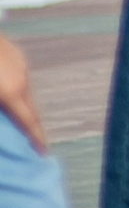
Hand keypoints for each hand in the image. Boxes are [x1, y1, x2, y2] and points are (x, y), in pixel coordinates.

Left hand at [0, 35, 42, 154]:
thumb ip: (1, 112)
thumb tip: (8, 122)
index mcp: (11, 93)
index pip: (29, 122)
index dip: (37, 139)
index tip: (44, 153)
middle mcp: (22, 80)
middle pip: (33, 109)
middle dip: (34, 127)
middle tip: (34, 142)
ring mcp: (21, 65)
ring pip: (26, 93)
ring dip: (23, 107)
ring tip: (18, 118)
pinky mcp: (16, 55)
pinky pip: (20, 78)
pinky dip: (16, 90)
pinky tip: (5, 91)